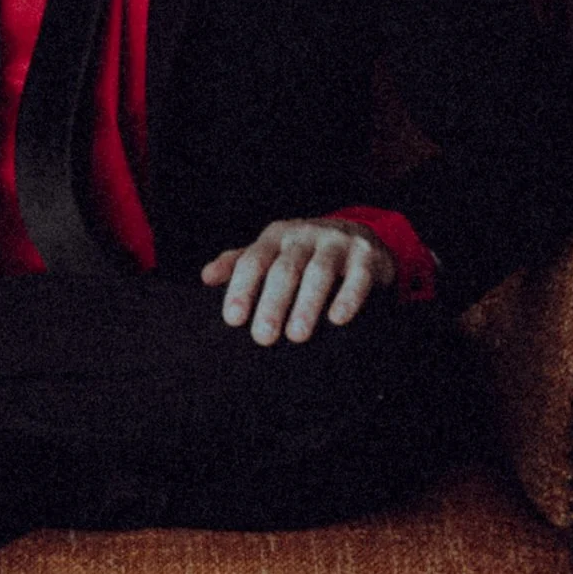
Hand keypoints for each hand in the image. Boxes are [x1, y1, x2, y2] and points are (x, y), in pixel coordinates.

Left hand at [200, 218, 391, 344]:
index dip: (242, 288)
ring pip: (319, 272)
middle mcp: (304, 236)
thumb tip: (206, 277)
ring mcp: (337, 244)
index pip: (253, 260)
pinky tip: (338, 319)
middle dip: (272, 303)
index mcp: (276, 236)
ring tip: (296, 336)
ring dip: (307, 304)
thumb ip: (239, 263)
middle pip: (285, 269)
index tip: (233, 320)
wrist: (358, 236)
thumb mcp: (272, 252)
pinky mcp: (366, 257)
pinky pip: (358, 277)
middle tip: (263, 337)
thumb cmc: (303, 253)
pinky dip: (348, 297)